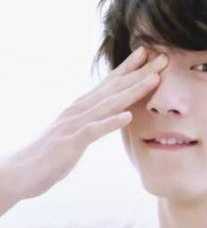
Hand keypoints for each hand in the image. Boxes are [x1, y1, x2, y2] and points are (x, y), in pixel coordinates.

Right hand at [5, 47, 166, 200]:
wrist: (21, 172)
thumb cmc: (51, 156)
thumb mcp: (76, 136)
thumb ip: (92, 124)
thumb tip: (110, 117)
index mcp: (82, 108)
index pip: (110, 84)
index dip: (130, 69)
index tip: (150, 55)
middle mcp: (79, 110)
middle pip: (114, 88)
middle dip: (139, 72)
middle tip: (163, 58)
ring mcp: (74, 124)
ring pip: (108, 104)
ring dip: (132, 91)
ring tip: (154, 80)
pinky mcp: (71, 142)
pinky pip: (94, 131)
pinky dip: (111, 122)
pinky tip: (128, 116)